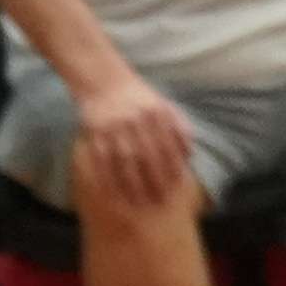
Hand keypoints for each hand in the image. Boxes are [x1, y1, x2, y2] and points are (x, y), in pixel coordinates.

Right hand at [74, 66, 199, 214]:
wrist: (104, 81)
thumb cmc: (138, 98)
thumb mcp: (163, 105)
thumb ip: (179, 126)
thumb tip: (190, 156)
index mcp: (155, 111)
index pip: (167, 143)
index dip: (172, 166)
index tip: (176, 186)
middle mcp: (135, 118)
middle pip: (147, 154)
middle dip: (155, 180)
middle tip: (159, 201)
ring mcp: (114, 125)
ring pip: (125, 159)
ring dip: (132, 183)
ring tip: (139, 204)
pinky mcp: (95, 131)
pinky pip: (102, 159)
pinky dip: (108, 178)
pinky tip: (114, 193)